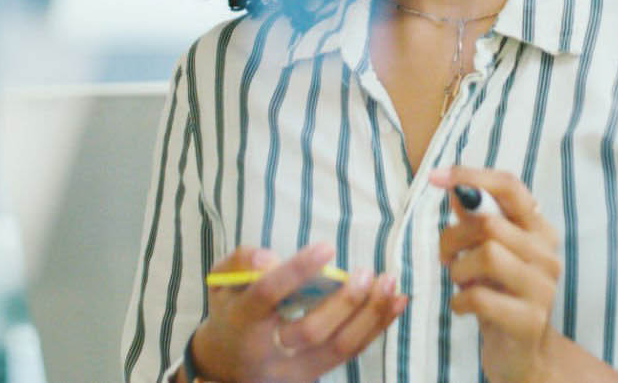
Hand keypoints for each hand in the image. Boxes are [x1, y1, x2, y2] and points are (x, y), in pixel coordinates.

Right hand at [189, 243, 407, 382]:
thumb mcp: (221, 282)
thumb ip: (240, 263)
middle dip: (344, 302)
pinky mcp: (316, 375)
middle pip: (310, 331)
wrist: (228, 367)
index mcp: (241, 322)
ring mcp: (295, 370)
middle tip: (366, 271)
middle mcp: (268, 352)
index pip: (266, 296)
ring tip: (389, 283)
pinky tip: (397, 302)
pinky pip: (352, 352)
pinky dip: (377, 326)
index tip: (327, 247)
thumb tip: (269, 258)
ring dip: (370, 315)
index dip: (296, 271)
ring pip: (339, 348)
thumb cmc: (230, 313)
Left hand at [431, 167, 562, 382]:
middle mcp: (546, 254)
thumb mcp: (487, 251)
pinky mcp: (530, 320)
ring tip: (460, 282)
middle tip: (445, 255)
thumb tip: (453, 186)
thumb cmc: (500, 293)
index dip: (472, 177)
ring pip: (488, 255)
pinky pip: (481, 297)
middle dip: (453, 237)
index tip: (436, 177)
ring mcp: (543, 288)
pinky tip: (463, 306)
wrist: (522, 352)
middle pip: (489, 223)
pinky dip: (460, 300)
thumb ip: (473, 220)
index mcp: (538, 229)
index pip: (510, 187)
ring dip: (458, 270)